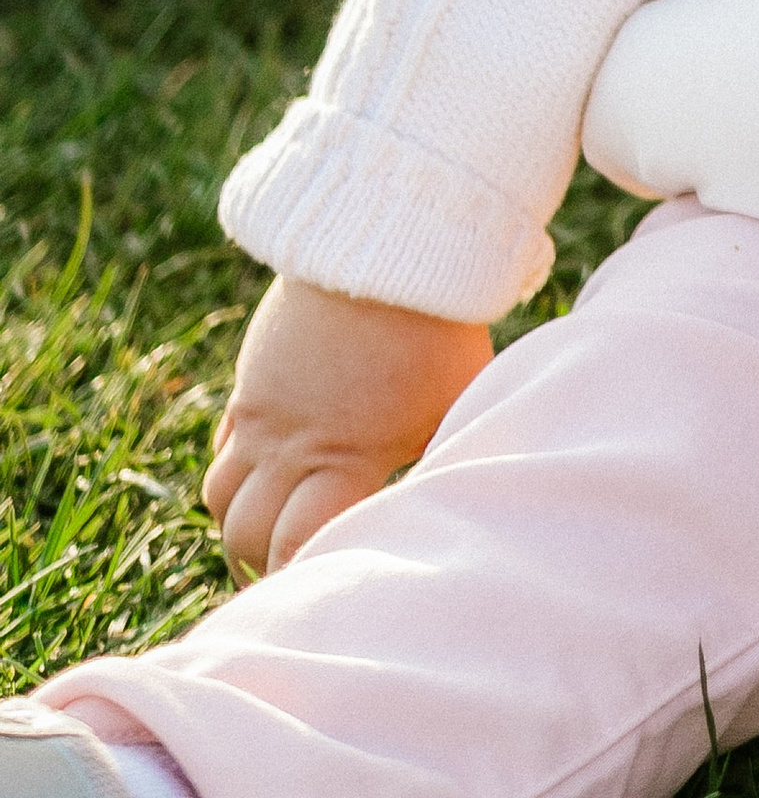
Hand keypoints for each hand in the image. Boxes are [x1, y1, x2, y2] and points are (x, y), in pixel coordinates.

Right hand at [205, 274, 490, 575]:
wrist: (386, 242)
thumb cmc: (436, 326)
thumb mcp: (457, 400)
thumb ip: (444, 458)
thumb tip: (451, 507)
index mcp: (344, 457)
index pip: (298, 548)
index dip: (297, 581)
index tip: (316, 598)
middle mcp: (290, 443)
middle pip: (243, 533)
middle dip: (259, 566)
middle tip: (288, 582)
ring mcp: (263, 411)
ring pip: (220, 496)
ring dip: (239, 524)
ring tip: (272, 540)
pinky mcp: (253, 380)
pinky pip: (224, 448)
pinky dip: (234, 474)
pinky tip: (268, 479)